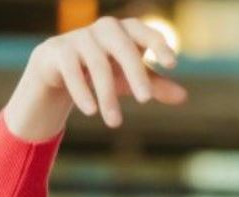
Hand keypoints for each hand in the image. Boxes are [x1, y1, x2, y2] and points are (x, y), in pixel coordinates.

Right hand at [5, 17, 186, 140]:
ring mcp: (78, 38)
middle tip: (146, 101)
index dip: (158, 44)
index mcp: (123, 32)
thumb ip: (153, 85)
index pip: (143, 32)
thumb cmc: (99, 70)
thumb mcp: (127, 79)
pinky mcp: (58, 52)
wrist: (55, 70)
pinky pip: (71, 69)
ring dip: (107, 95)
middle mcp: (102, 30)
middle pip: (122, 46)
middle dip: (135, 73)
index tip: (172, 63)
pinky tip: (91, 111)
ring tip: (115, 123)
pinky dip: (82, 91)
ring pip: (97, 63)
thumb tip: (183, 97)